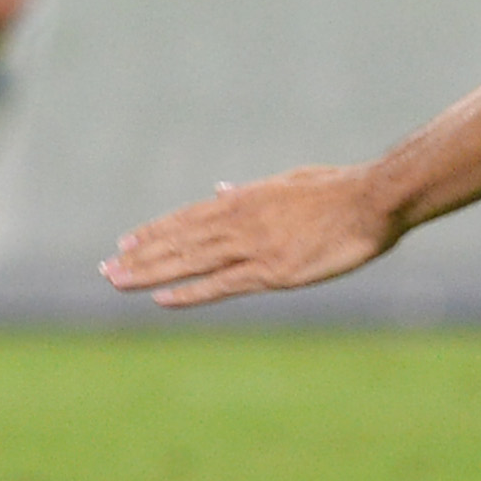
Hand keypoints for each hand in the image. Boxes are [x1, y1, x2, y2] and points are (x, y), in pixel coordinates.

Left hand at [102, 167, 402, 307]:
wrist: (373, 199)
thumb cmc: (340, 190)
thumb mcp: (289, 182)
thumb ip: (252, 192)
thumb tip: (221, 190)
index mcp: (246, 199)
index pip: (188, 217)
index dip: (155, 232)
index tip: (126, 242)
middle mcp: (241, 221)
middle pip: (180, 241)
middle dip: (140, 256)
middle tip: (106, 268)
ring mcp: (254, 247)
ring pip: (191, 261)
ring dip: (151, 272)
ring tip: (117, 281)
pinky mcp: (272, 271)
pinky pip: (221, 284)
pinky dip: (189, 292)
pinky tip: (162, 298)